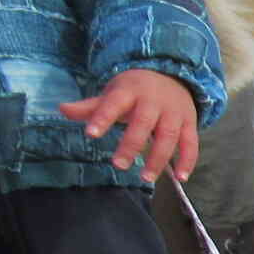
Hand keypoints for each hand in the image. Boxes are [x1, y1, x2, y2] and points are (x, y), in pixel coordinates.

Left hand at [58, 68, 200, 181]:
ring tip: (146, 177)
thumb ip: (92, 106)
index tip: (91, 134)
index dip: (103, 117)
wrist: (173, 76)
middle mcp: (154, 101)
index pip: (114, 103)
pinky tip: (181, 177)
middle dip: (132, 144)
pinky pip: (191, 143)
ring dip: (159, 158)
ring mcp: (174, 113)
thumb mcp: (114, 93)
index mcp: (130, 91)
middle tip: (118, 165)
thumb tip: (62, 109)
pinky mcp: (190, 123)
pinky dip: (188, 160)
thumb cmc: (136, 90)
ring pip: (168, 136)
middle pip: (143, 122)